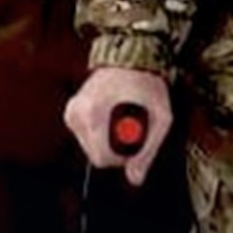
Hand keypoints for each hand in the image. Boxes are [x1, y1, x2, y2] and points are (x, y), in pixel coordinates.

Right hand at [64, 67, 173, 186]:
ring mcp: (72, 112)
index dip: (125, 156)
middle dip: (118, 148)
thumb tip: (136, 179)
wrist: (132, 54)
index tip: (138, 138)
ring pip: (91, 147)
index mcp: (94, 114)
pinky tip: (114, 113)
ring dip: (110, 140)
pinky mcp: (71, 111)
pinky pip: (87, 136)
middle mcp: (78, 113)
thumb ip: (148, 150)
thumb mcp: (160, 117)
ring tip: (125, 115)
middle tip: (134, 126)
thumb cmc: (147, 81)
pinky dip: (102, 131)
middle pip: (96, 156)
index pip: (103, 159)